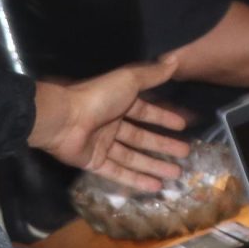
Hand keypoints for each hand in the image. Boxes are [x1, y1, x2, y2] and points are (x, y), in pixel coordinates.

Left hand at [30, 59, 190, 192]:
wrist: (63, 119)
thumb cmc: (97, 97)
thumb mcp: (128, 80)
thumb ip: (151, 75)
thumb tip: (174, 60)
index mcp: (119, 103)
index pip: (145, 112)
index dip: (163, 119)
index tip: (182, 126)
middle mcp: (111, 124)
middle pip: (142, 138)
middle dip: (163, 146)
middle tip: (185, 154)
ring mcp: (102, 145)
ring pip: (133, 157)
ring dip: (154, 165)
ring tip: (176, 174)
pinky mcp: (94, 162)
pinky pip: (118, 172)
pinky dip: (136, 180)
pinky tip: (155, 187)